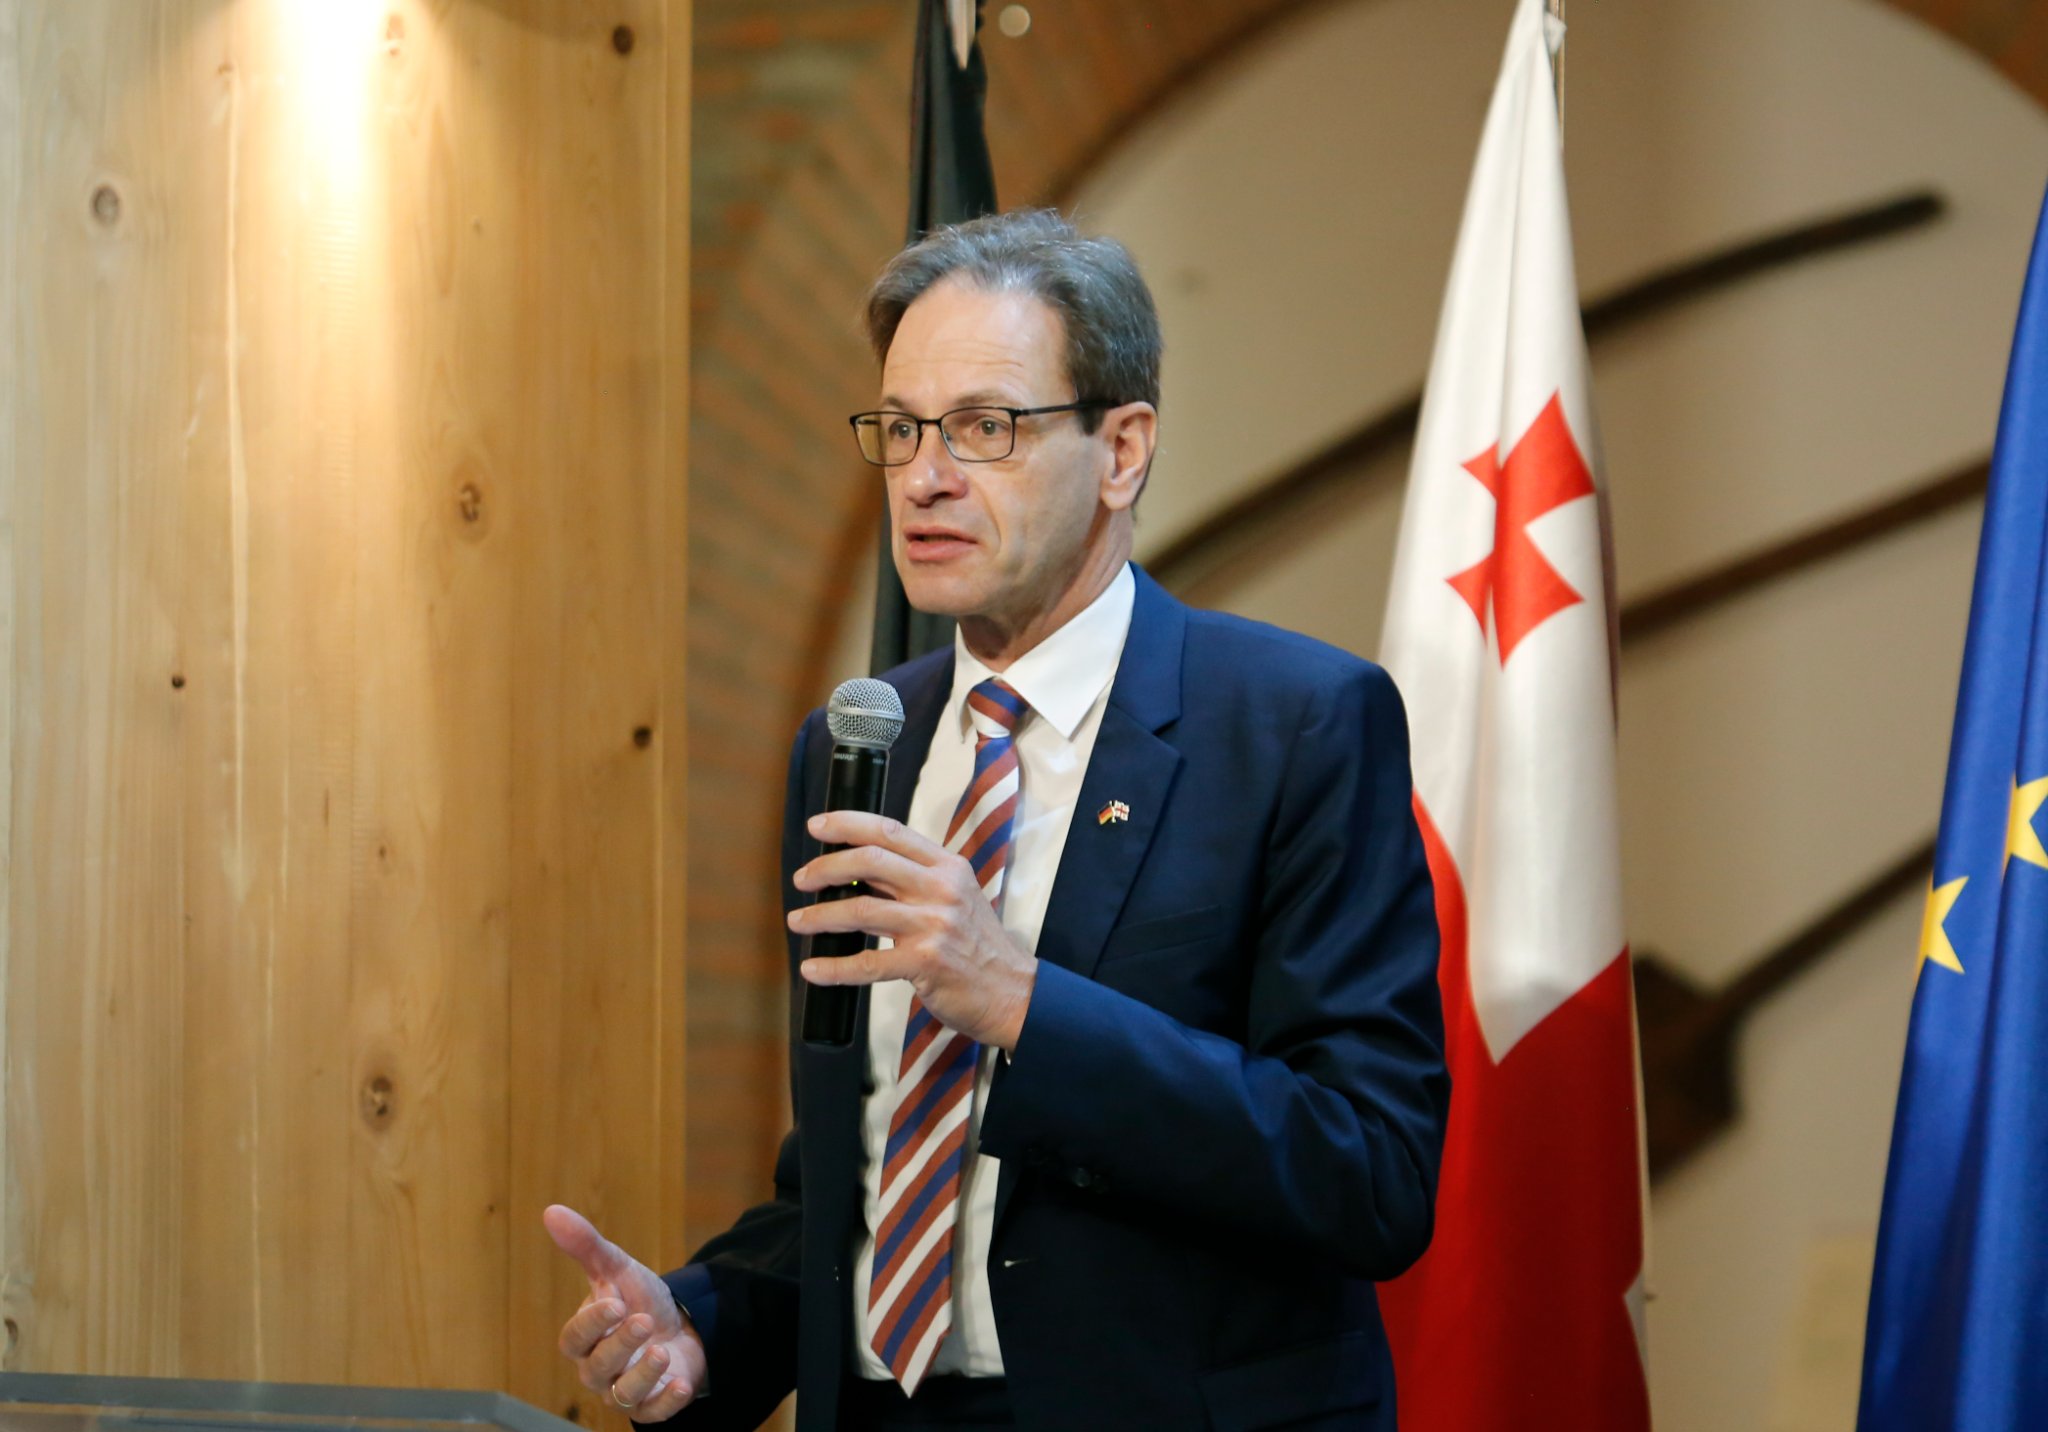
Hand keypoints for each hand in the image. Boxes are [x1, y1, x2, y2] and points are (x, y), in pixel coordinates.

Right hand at [545, 1204, 704, 1421]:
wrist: (679, 1325)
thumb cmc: (639, 1299)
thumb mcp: (619, 1269)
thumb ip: (587, 1246)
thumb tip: (551, 1211)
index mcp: (585, 1338)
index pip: (574, 1339)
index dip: (591, 1323)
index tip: (615, 1302)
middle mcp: (598, 1369)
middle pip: (597, 1367)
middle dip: (620, 1345)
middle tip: (643, 1321)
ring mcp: (624, 1390)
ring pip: (622, 1395)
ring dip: (642, 1376)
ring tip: (661, 1352)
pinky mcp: (652, 1406)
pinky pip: (653, 1414)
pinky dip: (666, 1402)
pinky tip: (680, 1383)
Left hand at [789, 810, 1036, 1051]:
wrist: (1012, 992)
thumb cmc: (978, 945)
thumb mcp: (957, 897)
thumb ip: (914, 880)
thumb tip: (857, 868)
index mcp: (947, 867)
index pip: (891, 832)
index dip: (848, 824)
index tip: (818, 825)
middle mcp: (941, 890)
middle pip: (870, 861)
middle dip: (826, 867)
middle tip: (802, 879)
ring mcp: (934, 926)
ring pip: (861, 910)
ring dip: (820, 916)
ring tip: (799, 921)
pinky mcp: (925, 964)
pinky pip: (867, 963)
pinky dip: (833, 967)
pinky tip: (813, 969)